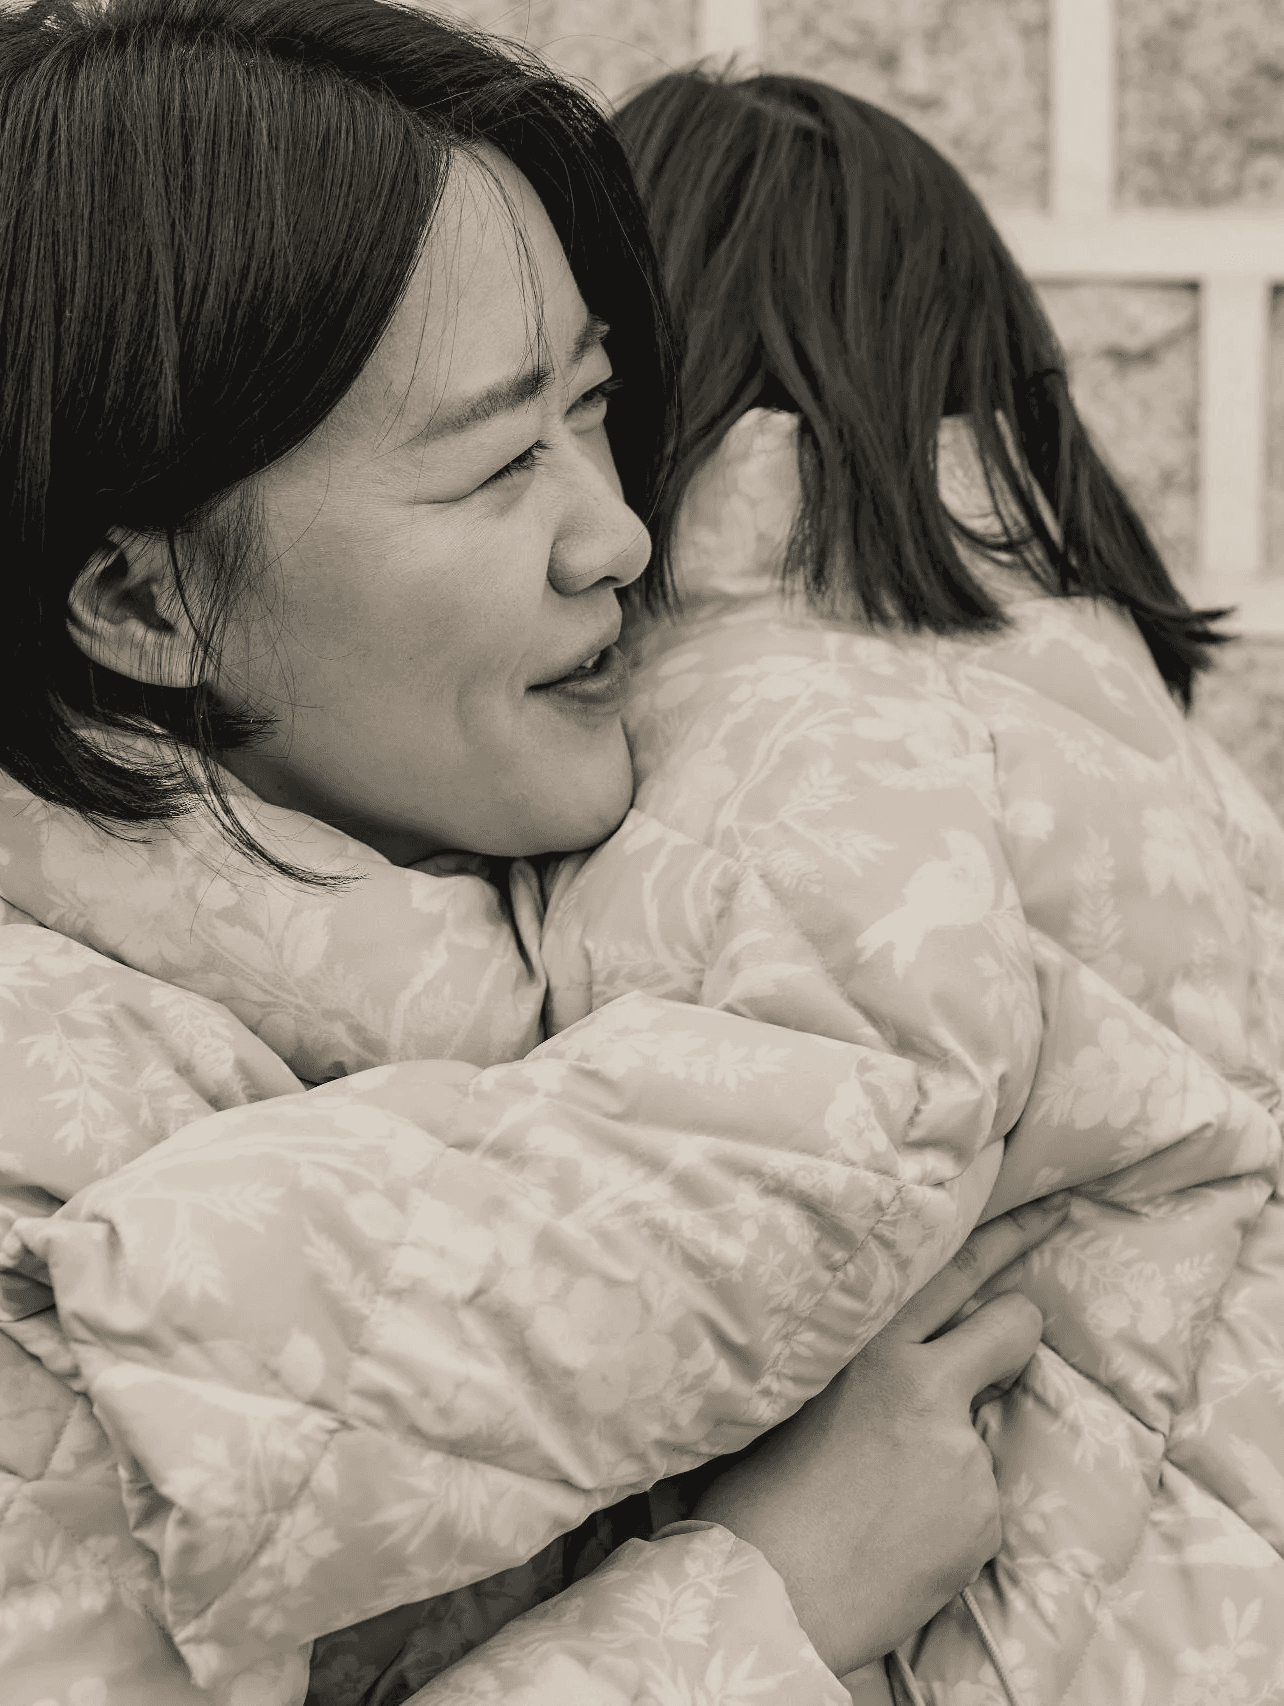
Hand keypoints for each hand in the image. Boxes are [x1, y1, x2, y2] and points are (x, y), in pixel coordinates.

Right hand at [692, 1194, 1069, 1676]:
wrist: (766, 1597)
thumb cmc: (761, 1494)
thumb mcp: (800, 1396)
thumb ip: (862, 1364)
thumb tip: (904, 1352)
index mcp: (872, 1347)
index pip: (957, 1271)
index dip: (1011, 1237)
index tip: (1052, 1211)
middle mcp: (927, 1387)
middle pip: (1012, 1323)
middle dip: (1015, 1326)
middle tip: (1002, 1339)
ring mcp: (963, 1454)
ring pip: (986, 1430)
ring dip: (956, 1454)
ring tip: (888, 1500)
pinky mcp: (982, 1516)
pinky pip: (980, 1502)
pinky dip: (952, 1518)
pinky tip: (901, 1539)